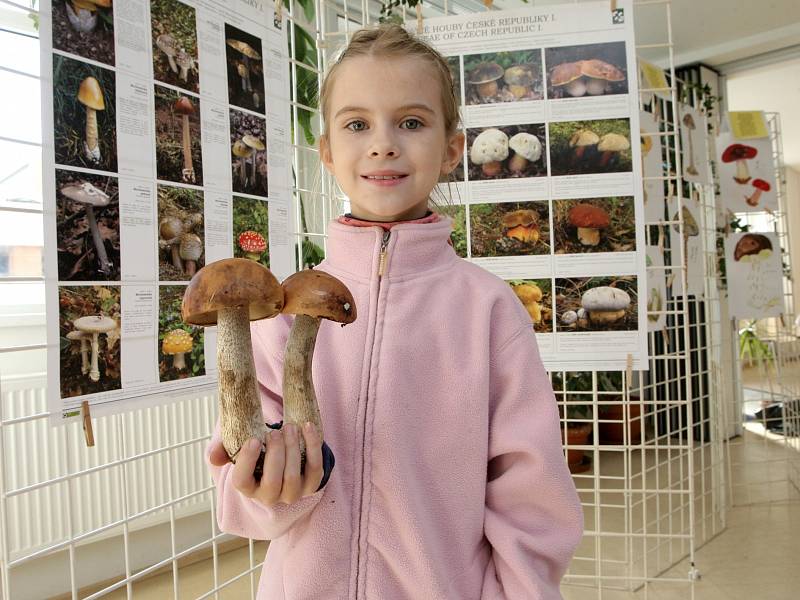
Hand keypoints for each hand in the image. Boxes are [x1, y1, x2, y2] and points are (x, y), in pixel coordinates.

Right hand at [208, 423, 323, 507]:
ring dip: (293, 450)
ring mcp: (292, 493)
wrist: (283, 455)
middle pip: (272, 482)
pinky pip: (315, 469)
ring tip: (290, 427)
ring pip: (293, 477)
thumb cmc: (257, 451)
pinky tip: (307, 427)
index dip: (246, 462)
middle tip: (275, 432)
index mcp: (247, 487)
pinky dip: (313, 447)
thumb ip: (222, 449)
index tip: (252, 440)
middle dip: (275, 455)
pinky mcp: (311, 485)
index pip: (242, 481)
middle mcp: (269, 496)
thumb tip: (213, 456)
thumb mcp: (237, 447)